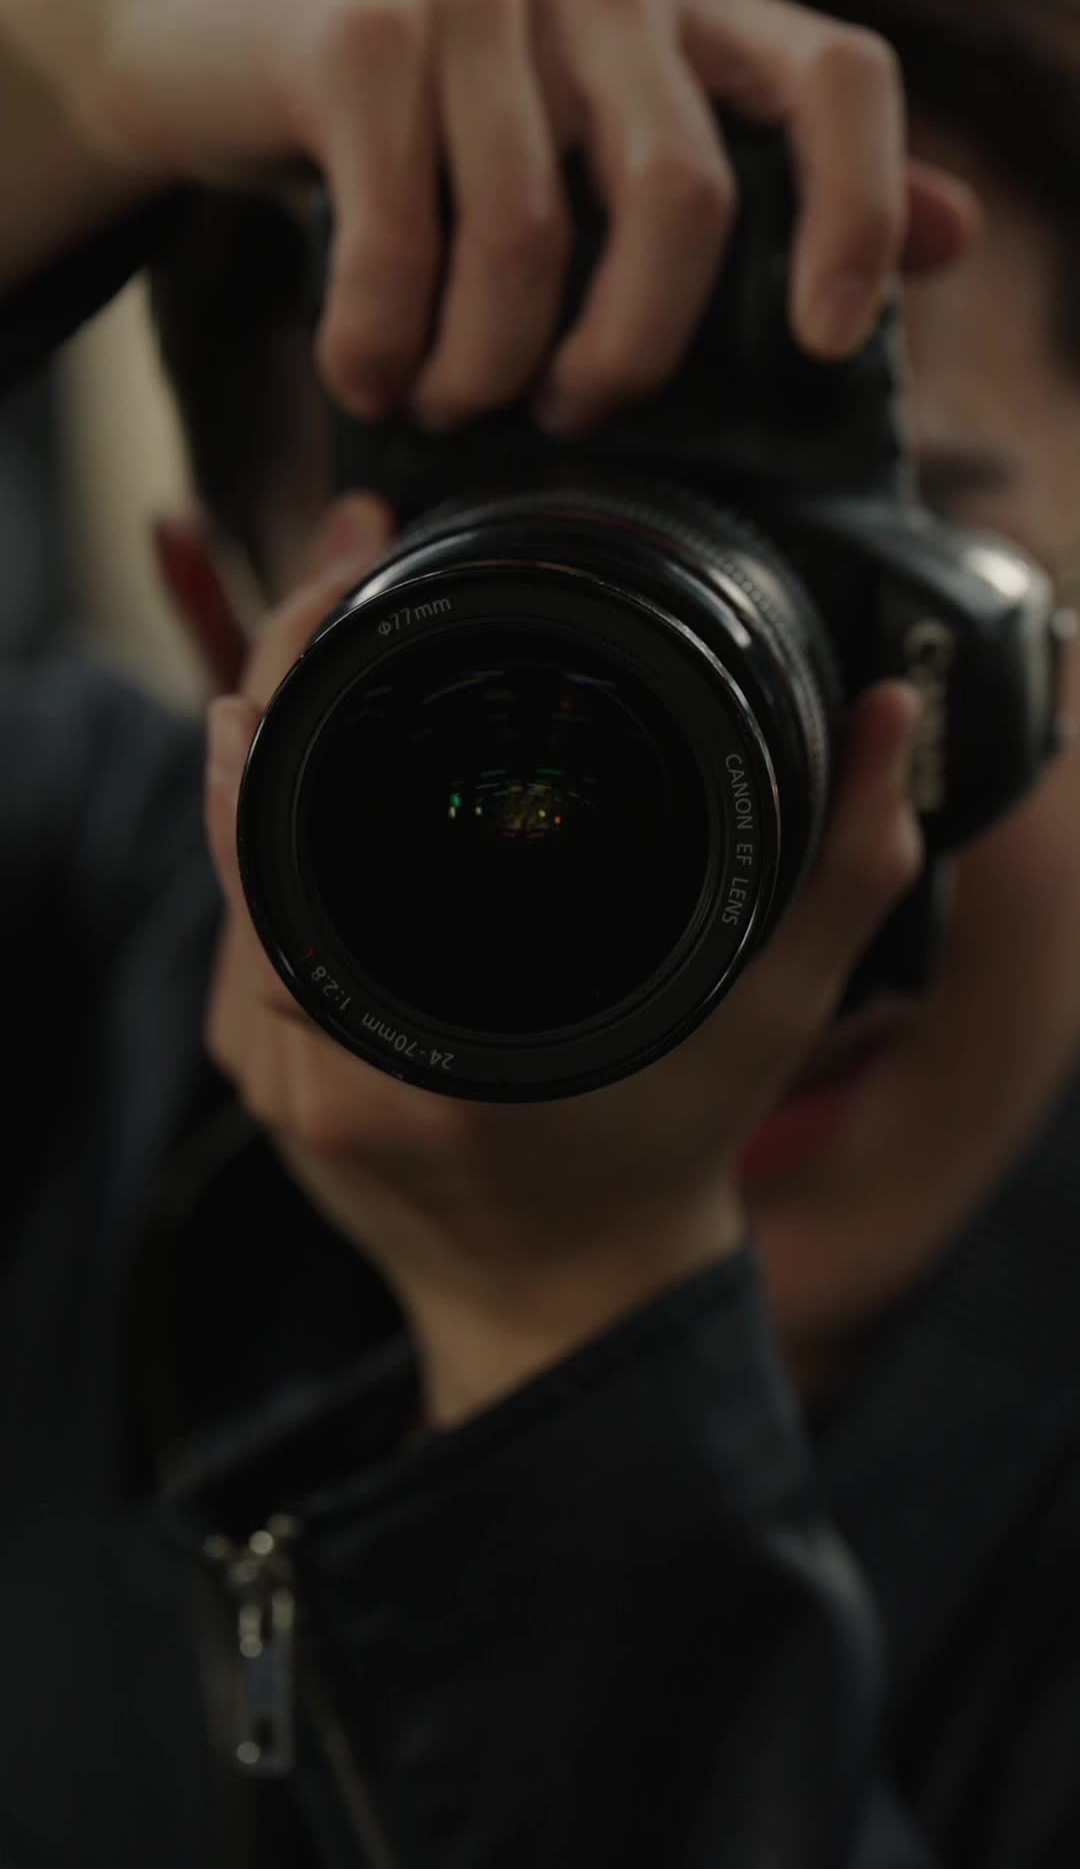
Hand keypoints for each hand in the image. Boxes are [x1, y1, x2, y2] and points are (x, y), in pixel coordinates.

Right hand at [7, 0, 977, 420]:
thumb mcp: (607, 109)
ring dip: (480, 371)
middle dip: (627, 355)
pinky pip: (398, 246)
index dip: (855, 214)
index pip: (837, 77)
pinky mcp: (355, 34)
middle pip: (681, 200)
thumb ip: (764, 161)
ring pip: (528, 243)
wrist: (221, 16)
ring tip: (444, 401)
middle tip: (567, 415)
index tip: (827, 340)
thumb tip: (944, 233)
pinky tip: (362, 374)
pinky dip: (380, 345)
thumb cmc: (435, 94)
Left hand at [205, 495, 923, 1425]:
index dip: (299, 687)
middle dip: (282, 683)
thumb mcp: (767, 1016)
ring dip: (265, 755)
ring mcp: (274, 1079)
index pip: (299, 830)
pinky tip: (312, 776)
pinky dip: (264, 840)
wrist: (566, 1297)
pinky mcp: (258, 1077)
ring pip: (233, 874)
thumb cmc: (663, 1159)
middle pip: (246, 830)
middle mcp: (325, 1070)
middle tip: (339, 574)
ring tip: (326, 649)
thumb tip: (883, 722)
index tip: (340, 582)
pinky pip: (241, 930)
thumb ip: (842, 869)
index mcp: (432, 1060)